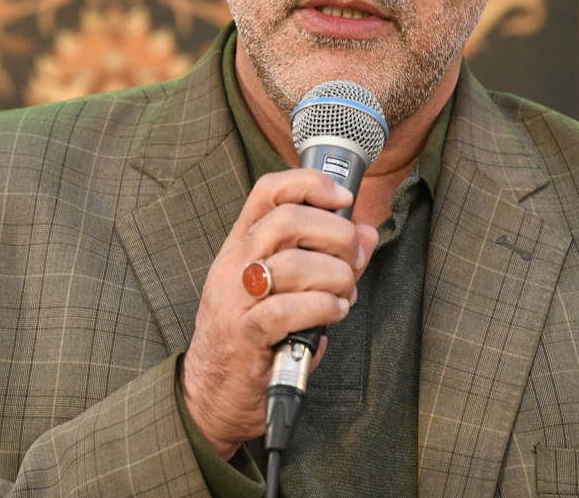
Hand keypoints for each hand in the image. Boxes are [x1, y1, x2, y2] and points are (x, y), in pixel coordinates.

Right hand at [180, 169, 378, 457]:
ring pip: (293, 265)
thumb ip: (327, 259)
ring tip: (344, 294)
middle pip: (287, 221)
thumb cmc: (254, 335)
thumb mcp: (284, 288)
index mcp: (242, 243)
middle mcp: (234, 264)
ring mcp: (235, 299)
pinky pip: (288, 309)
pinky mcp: (244, 335)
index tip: (344, 197)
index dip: (310, 184)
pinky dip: (323, 307)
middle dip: (336, 235)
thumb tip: (366, 234)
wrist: (212, 392)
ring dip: (335, 278)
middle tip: (352, 259)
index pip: (269, 191)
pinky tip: (334, 314)